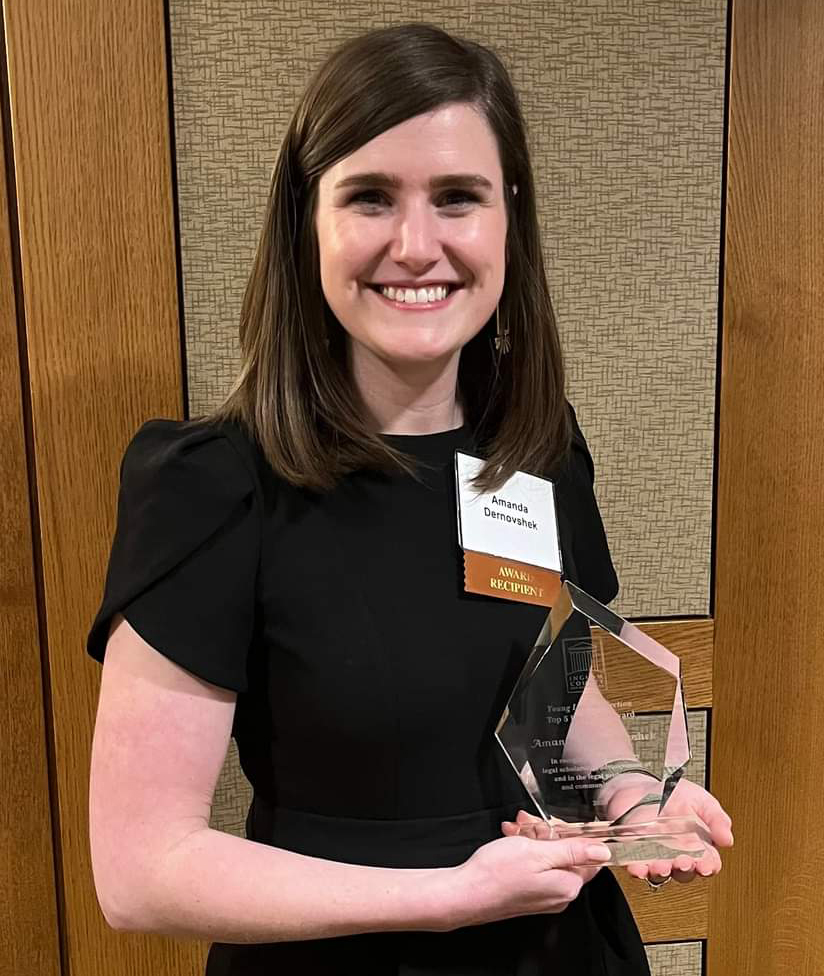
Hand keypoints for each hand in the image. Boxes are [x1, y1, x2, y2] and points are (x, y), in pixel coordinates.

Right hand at [448, 830, 611, 927]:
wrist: (465, 894)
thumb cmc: (496, 874)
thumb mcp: (538, 852)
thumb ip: (573, 851)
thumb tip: (604, 850)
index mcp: (567, 885)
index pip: (587, 854)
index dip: (570, 833)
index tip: (553, 823)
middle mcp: (559, 895)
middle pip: (566, 854)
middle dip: (546, 832)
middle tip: (527, 823)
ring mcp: (543, 896)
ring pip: (548, 857)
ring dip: (532, 838)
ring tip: (514, 828)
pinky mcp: (528, 894)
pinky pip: (535, 866)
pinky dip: (524, 849)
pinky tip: (510, 838)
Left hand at [603, 777, 733, 884]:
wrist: (641, 786)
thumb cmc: (673, 795)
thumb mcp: (700, 800)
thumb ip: (716, 819)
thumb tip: (727, 840)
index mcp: (697, 845)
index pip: (707, 863)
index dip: (708, 867)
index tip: (706, 865)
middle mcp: (677, 854)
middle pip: (684, 872)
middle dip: (684, 870)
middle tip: (683, 863)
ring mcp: (655, 854)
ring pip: (660, 873)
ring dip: (661, 873)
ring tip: (661, 866)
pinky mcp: (633, 850)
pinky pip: (635, 865)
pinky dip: (636, 869)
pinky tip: (638, 868)